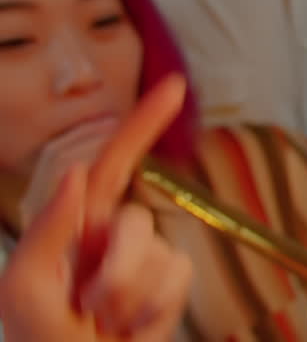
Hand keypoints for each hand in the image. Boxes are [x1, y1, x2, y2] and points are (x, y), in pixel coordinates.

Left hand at [0, 75, 193, 340]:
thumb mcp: (27, 292)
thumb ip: (47, 231)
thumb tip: (77, 173)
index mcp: (70, 231)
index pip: (109, 166)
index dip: (141, 124)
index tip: (173, 87)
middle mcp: (108, 240)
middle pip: (138, 222)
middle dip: (122, 268)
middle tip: (95, 308)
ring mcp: (141, 264)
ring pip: (163, 252)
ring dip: (135, 294)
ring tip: (108, 325)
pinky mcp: (168, 287)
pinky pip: (180, 276)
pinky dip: (158, 306)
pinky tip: (134, 327)